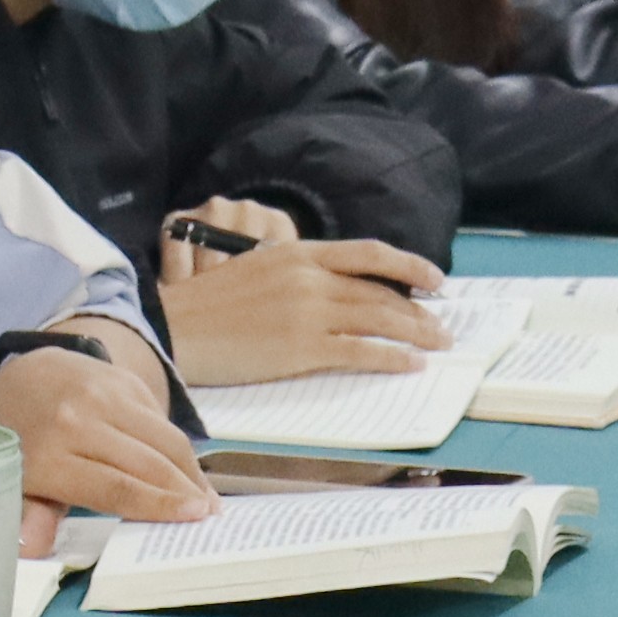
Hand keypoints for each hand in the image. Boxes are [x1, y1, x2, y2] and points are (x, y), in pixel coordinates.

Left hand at [0, 337, 210, 539]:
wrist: (24, 375)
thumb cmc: (24, 441)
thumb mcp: (16, 483)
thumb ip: (31, 515)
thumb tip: (31, 550)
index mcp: (48, 455)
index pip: (114, 487)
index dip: (158, 505)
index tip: (194, 518)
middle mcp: (78, 421)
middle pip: (148, 464)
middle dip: (185, 493)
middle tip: (210, 519)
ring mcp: (104, 396)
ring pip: (164, 439)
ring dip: (191, 472)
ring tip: (207, 500)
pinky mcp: (124, 381)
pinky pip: (161, 420)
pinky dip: (179, 449)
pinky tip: (188, 470)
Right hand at [155, 207, 447, 386]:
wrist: (175, 330)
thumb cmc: (208, 306)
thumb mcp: (255, 268)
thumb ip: (297, 273)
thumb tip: (335, 291)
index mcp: (297, 252)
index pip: (368, 253)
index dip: (408, 266)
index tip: (433, 281)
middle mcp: (309, 277)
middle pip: (380, 291)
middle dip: (419, 311)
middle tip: (442, 327)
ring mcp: (308, 311)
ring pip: (380, 319)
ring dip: (417, 333)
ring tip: (438, 346)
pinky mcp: (303, 347)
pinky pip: (362, 351)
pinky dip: (393, 357)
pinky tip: (410, 364)